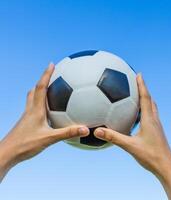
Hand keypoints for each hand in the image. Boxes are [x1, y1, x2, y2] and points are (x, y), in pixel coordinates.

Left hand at [0, 63, 88, 181]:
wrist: (6, 154)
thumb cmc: (25, 145)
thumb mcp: (49, 139)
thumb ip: (68, 133)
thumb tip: (86, 129)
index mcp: (36, 110)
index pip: (41, 87)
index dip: (46, 74)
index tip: (52, 63)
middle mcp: (30, 110)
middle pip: (35, 90)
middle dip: (43, 80)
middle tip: (52, 74)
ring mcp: (27, 117)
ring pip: (32, 99)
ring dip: (40, 91)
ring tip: (50, 89)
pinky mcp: (26, 124)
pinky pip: (34, 109)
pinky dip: (41, 105)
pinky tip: (48, 113)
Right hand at [94, 74, 170, 199]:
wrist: (166, 167)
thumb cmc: (150, 156)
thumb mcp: (130, 146)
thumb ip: (114, 138)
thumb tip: (97, 131)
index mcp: (149, 120)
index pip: (145, 98)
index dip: (142, 85)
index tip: (138, 74)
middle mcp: (155, 120)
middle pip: (150, 100)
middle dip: (144, 90)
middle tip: (136, 81)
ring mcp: (157, 126)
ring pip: (152, 108)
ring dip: (145, 100)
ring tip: (136, 96)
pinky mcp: (157, 132)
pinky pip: (150, 117)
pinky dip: (144, 112)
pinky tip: (137, 118)